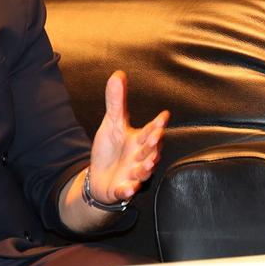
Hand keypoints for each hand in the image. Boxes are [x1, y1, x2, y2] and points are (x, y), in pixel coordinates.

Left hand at [86, 70, 169, 206]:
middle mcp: (140, 158)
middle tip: (155, 137)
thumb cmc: (111, 150)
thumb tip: (118, 74)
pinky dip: (128, 191)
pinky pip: (127, 191)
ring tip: (146, 164)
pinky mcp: (123, 189)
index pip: (151, 130)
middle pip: (150, 150)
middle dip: (154, 145)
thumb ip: (117, 101)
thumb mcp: (112, 123)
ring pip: (143, 172)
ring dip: (146, 168)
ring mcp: (133, 174)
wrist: (101, 179)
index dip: (157, 124)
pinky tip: (128, 189)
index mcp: (139, 140)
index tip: (164, 115)